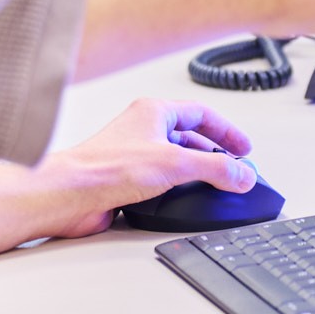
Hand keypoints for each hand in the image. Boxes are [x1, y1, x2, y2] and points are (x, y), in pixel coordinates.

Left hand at [29, 97, 258, 238]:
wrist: (71, 194)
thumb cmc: (105, 167)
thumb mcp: (175, 164)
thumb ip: (215, 168)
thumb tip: (241, 174)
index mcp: (153, 113)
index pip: (201, 114)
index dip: (227, 131)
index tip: (243, 148)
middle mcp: (142, 131)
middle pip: (189, 138)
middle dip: (214, 154)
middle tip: (233, 170)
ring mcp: (134, 156)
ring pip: (174, 161)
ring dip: (196, 173)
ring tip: (216, 186)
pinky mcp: (126, 180)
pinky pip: (160, 181)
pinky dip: (177, 189)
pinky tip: (185, 200)